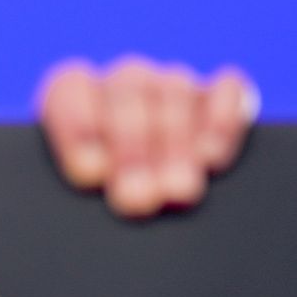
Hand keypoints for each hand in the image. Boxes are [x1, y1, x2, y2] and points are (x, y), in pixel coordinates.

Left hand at [36, 56, 257, 218]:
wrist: (172, 214)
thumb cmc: (112, 200)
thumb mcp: (85, 188)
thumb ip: (83, 174)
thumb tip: (93, 172)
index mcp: (73, 93)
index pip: (68, 89)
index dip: (77, 126)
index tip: (89, 173)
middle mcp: (124, 82)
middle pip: (126, 93)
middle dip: (132, 149)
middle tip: (138, 197)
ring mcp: (174, 85)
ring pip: (175, 90)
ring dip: (177, 143)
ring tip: (178, 191)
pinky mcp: (223, 96)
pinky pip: (227, 90)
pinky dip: (222, 120)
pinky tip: (213, 154)